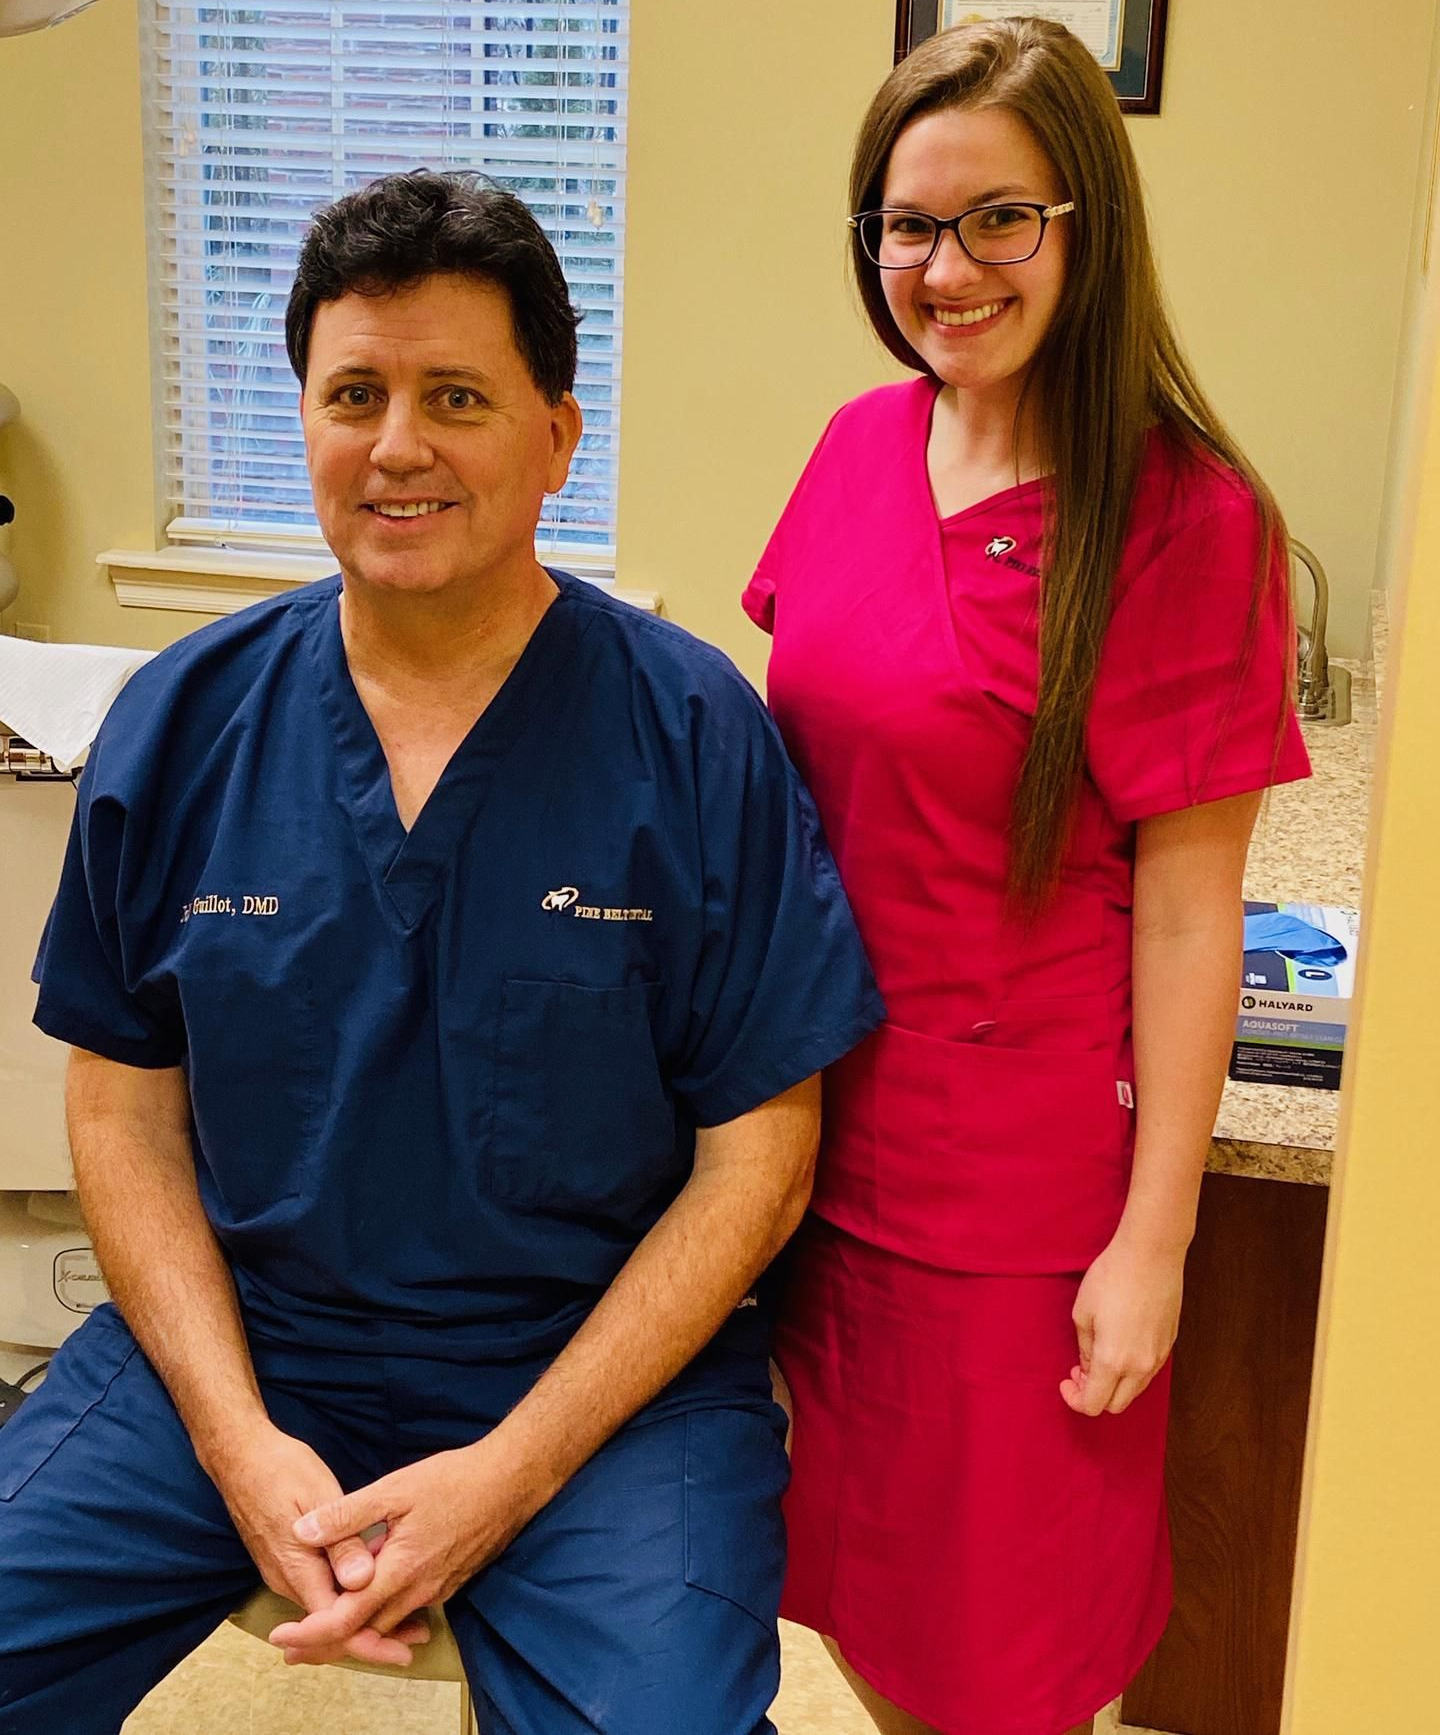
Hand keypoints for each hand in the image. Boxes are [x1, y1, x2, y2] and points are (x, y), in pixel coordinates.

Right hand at [211, 1423, 430, 1666]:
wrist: (240, 1457)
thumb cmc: (281, 1470)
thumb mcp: (317, 1496)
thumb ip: (340, 1542)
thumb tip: (361, 1582)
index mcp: (299, 1571)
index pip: (336, 1625)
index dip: (372, 1641)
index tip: (405, 1649)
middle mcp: (289, 1583)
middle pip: (334, 1626)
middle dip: (376, 1635)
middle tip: (419, 1634)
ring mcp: (286, 1575)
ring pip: (327, 1612)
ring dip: (365, 1618)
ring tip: (408, 1617)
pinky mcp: (287, 1563)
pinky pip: (320, 1595)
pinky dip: (349, 1601)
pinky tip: (375, 1589)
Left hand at [267, 1437, 543, 1665]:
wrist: (510, 1483)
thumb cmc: (454, 1481)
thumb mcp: (395, 1489)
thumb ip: (347, 1514)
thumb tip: (302, 1532)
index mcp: (398, 1572)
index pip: (345, 1621)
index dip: (310, 1634)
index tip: (280, 1637)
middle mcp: (417, 1592)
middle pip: (363, 1634)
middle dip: (325, 1643)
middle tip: (291, 1645)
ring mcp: (436, 1591)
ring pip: (387, 1625)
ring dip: (353, 1631)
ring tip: (323, 1628)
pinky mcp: (449, 1583)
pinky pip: (407, 1611)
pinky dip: (381, 1616)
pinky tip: (371, 1601)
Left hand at [1061, 1234, 1184, 1416]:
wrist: (1151, 1255)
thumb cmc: (1112, 1278)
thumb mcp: (1083, 1313)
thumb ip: (1084, 1349)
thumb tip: (1088, 1368)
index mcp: (1113, 1361)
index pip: (1094, 1404)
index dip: (1075, 1399)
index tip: (1067, 1382)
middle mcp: (1140, 1367)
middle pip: (1116, 1405)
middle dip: (1094, 1395)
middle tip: (1080, 1370)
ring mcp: (1159, 1357)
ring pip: (1134, 1390)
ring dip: (1114, 1384)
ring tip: (1098, 1355)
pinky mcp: (1169, 1345)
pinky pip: (1148, 1372)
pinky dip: (1131, 1371)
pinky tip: (1119, 1347)